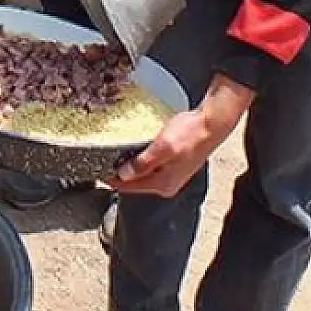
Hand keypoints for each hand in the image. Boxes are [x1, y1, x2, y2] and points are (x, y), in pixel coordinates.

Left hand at [112, 75, 253, 197]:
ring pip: (143, 175)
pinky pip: (151, 167)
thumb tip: (124, 175)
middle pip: (136, 184)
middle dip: (120, 176)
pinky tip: (135, 153)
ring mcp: (172, 175)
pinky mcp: (174, 165)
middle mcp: (167, 184)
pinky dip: (141, 162)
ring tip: (115, 158)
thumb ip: (143, 163)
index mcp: (163, 183)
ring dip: (130, 168)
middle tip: (102, 163)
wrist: (212, 124)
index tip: (98, 172)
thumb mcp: (163, 147)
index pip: (130, 187)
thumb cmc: (191, 134)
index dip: (112, 180)